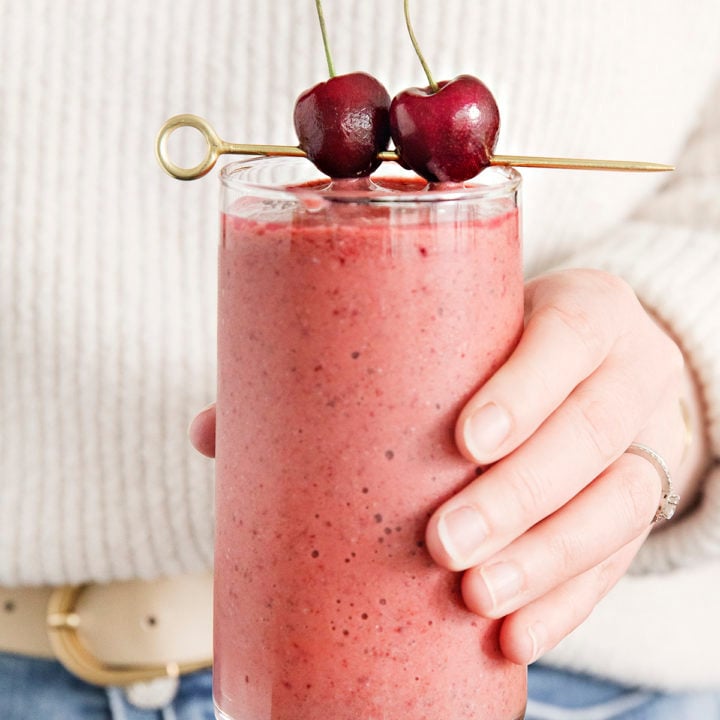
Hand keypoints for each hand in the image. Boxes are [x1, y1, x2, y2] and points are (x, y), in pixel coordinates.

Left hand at [189, 268, 690, 665]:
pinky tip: (514, 635)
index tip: (466, 440)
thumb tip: (216, 430)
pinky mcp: (638, 499)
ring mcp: (643, 438)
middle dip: (520, 495)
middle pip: (592, 431)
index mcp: (581, 311)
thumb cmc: (503, 345)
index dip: (527, 386)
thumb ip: (353, 369)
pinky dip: (570, 601)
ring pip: (618, 503)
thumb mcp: (454, 332)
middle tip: (443, 543)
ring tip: (475, 597)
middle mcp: (626, 370)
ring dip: (547, 561)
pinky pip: (621, 557)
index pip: (570, 335)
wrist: (593, 367)